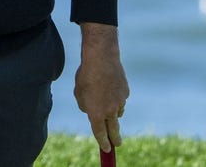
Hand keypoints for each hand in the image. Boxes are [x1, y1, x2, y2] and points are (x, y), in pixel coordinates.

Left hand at [74, 22, 129, 152]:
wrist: (101, 58)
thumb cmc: (86, 75)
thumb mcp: (79, 94)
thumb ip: (86, 106)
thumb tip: (92, 110)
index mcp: (97, 114)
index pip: (100, 134)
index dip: (103, 143)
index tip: (106, 149)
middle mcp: (111, 111)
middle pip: (114, 130)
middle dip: (115, 139)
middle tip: (116, 144)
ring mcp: (120, 101)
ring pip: (118, 112)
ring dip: (113, 112)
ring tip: (104, 98)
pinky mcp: (126, 91)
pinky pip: (120, 99)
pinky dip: (116, 97)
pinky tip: (109, 85)